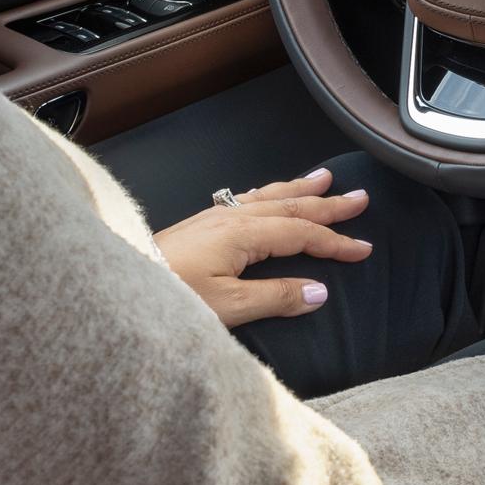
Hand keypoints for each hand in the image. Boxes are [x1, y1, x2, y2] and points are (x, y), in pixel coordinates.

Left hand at [155, 168, 373, 327]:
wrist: (121, 285)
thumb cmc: (170, 297)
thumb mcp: (227, 306)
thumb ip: (275, 298)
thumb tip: (319, 292)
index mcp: (243, 234)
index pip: (302, 233)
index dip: (335, 241)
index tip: (364, 248)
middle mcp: (231, 217)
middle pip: (290, 206)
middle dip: (327, 203)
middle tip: (360, 197)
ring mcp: (214, 217)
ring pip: (268, 196)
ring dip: (299, 188)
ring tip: (324, 178)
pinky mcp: (200, 224)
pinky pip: (247, 199)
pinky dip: (270, 193)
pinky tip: (269, 193)